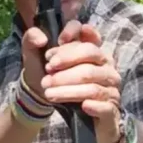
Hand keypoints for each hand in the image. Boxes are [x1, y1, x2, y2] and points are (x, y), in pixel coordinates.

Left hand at [36, 20, 122, 142]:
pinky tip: (82, 106)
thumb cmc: (50, 78)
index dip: (72, 36)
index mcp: (91, 49)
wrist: (53, 109)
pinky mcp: (110, 108)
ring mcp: (110, 86)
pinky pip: (104, 105)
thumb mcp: (36, 57)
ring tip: (49, 93)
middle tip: (47, 73)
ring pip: (93, 84)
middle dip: (66, 64)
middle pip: (91, 56)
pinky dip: (93, 104)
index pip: (89, 34)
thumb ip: (32, 40)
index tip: (50, 52)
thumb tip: (41, 38)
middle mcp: (105, 65)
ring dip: (69, 89)